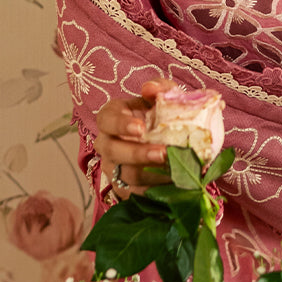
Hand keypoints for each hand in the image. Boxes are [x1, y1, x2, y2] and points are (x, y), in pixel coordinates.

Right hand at [93, 77, 169, 196]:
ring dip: (151, 175)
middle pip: (113, 151)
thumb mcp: (162, 98)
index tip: (141, 128)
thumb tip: (151, 89)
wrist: (166, 142)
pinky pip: (134, 193)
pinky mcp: (122, 188)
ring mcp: (112, 168)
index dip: (121, 125)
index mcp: (110, 117)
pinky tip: (172, 186)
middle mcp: (106, 143)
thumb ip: (160, 88)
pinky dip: (153, 191)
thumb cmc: (158, 116)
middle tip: (164, 153)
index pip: (107, 120)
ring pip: (125, 175)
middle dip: (139, 154)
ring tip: (175, 172)